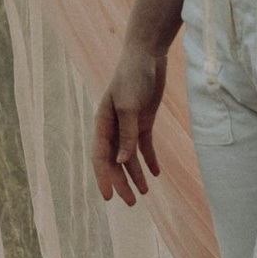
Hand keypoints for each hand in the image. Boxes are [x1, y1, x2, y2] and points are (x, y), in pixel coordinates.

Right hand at [92, 42, 167, 206]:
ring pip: (129, 156)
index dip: (103, 178)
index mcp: (103, 123)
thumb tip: (122, 162)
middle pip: (115, 160)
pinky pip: (144, 145)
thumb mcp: (130, 107)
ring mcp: (128, 123)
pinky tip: (156, 173)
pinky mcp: (143, 119)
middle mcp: (113, 126)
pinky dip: (148, 159)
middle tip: (132, 203)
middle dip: (121, 182)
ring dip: (135, 174)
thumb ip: (127, 134)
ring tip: (145, 193)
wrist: (147, 54)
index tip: (108, 198)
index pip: (101, 157)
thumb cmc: (133, 77)